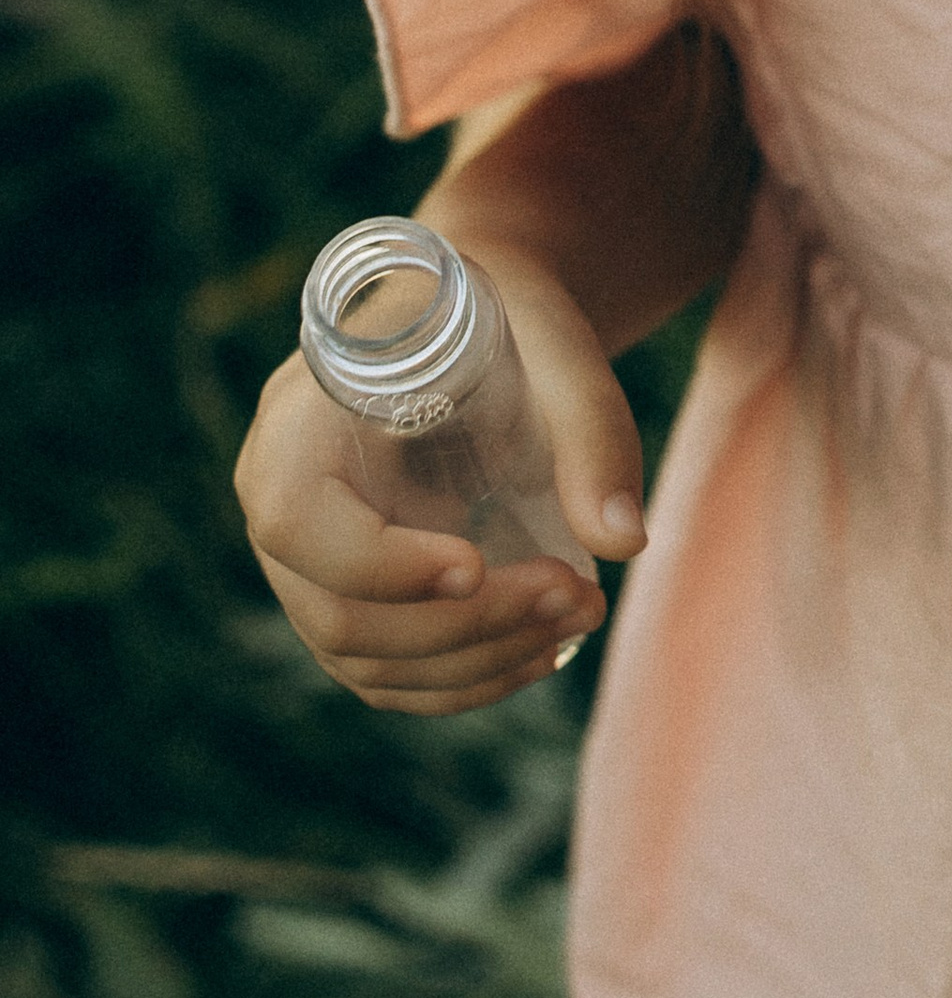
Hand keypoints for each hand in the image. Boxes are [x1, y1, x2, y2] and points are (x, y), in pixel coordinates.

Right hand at [232, 240, 645, 713]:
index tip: (477, 563)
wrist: (478, 320)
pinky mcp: (350, 600)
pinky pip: (388, 673)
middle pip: (341, 614)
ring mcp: (308, 565)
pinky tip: (544, 651)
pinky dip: (465, 679)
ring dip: (479, 662)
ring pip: (367, 661)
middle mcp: (282, 502)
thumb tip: (623, 540)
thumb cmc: (506, 317)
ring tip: (579, 615)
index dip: (377, 562)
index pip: (296, 519)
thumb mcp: (553, 343)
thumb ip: (590, 428)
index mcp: (300, 419)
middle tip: (577, 594)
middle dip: (467, 625)